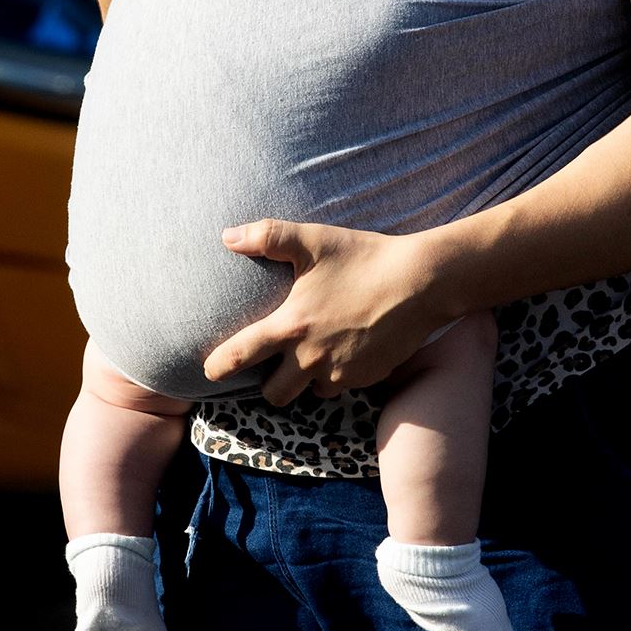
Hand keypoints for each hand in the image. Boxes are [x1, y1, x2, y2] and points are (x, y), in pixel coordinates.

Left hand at [201, 218, 451, 406]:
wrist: (422, 282)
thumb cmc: (365, 257)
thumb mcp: (314, 240)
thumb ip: (267, 237)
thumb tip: (227, 236)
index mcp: (292, 325)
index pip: (240, 356)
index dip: (218, 366)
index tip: (208, 371)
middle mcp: (312, 357)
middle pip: (275, 394)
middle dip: (269, 384)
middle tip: (274, 364)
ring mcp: (341, 371)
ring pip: (311, 392)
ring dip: (307, 379)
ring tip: (313, 353)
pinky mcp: (367, 377)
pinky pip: (342, 385)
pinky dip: (337, 373)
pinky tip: (346, 347)